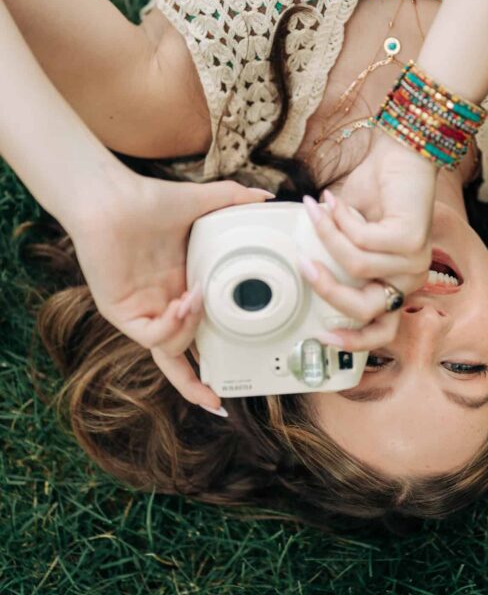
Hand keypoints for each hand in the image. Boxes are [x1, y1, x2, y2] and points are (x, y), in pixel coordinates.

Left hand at [67, 169, 273, 411]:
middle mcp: (162, 304)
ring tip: (199, 301)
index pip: (198, 334)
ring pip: (169, 350)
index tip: (238, 371)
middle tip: (219, 398)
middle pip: (179, 360)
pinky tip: (184, 303)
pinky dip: (171, 327)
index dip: (215, 357)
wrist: (113, 198)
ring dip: (190, 332)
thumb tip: (267, 196)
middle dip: (198, 386)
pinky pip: (150, 336)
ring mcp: (141, 310)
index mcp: (181, 288)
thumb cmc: (149, 199)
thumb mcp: (204, 202)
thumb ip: (236, 200)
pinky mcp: (120, 311)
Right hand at [299, 130, 436, 351]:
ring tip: (318, 211)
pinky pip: (361, 243)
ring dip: (328, 237)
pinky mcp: (412, 240)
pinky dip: (341, 221)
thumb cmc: (374, 190)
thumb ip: (333, 258)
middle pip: (366, 310)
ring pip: (356, 269)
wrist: (398, 152)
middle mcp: (410, 278)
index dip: (354, 341)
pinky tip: (337, 202)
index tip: (324, 337)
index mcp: (397, 282)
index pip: (382, 330)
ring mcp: (414, 261)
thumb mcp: (345, 233)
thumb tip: (301, 270)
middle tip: (305, 265)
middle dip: (328, 290)